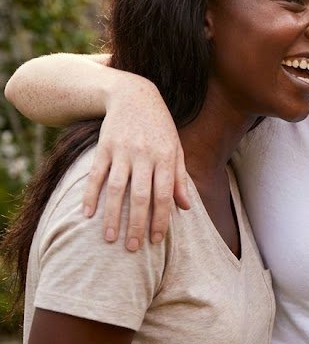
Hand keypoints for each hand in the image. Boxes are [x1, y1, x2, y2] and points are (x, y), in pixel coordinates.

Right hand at [80, 77, 189, 250]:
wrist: (134, 95)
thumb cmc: (160, 127)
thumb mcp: (175, 148)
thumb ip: (179, 178)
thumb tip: (186, 207)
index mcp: (165, 158)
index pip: (164, 195)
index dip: (160, 219)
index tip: (156, 240)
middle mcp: (144, 156)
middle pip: (140, 196)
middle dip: (136, 224)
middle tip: (132, 248)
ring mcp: (122, 151)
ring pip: (116, 189)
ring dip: (113, 216)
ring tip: (110, 239)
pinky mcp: (103, 147)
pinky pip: (96, 175)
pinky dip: (90, 195)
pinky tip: (86, 214)